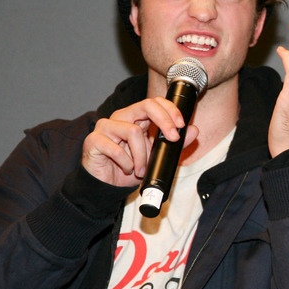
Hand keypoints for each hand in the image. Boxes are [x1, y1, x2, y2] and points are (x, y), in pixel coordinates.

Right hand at [81, 97, 198, 186]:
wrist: (107, 186)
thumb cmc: (130, 168)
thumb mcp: (157, 157)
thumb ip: (175, 144)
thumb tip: (194, 130)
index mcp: (135, 117)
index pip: (154, 102)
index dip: (169, 109)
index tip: (182, 124)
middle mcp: (120, 118)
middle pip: (145, 106)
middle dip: (164, 121)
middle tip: (173, 138)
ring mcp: (105, 127)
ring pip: (133, 131)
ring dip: (142, 156)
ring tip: (141, 170)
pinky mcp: (93, 141)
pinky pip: (116, 149)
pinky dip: (127, 163)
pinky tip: (127, 169)